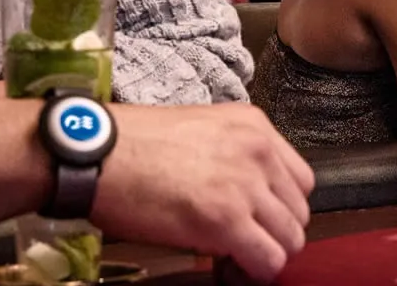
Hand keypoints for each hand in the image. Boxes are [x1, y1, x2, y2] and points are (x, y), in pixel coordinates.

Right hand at [94, 103, 313, 280]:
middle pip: (298, 212)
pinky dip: (254, 272)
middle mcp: (257, 151)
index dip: (279, 208)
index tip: (259, 221)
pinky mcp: (227, 220)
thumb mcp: (198, 131)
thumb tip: (245, 199)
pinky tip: (228, 269)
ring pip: (290, 240)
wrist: (97, 152)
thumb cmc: (131, 144)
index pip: (299, 180)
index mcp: (253, 126)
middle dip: (274, 234)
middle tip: (244, 245)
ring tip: (234, 259)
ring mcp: (245, 185)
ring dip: (265, 255)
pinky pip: (268, 260)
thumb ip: (232, 158)